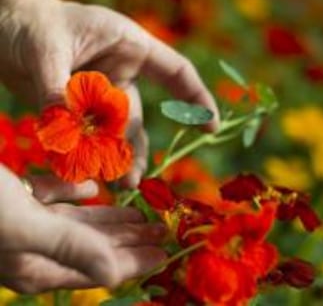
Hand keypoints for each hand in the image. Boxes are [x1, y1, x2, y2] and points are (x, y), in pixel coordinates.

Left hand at [0, 0, 219, 186]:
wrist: (0, 26)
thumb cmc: (27, 22)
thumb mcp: (46, 51)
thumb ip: (58, 91)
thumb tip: (66, 131)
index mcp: (128, 46)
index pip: (175, 71)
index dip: (197, 98)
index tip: (211, 127)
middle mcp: (120, 72)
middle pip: (137, 116)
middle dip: (135, 149)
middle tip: (130, 179)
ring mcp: (100, 92)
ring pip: (115, 132)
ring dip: (116, 158)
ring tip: (118, 185)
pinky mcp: (80, 108)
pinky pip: (91, 136)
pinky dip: (90, 154)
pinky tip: (88, 173)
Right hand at [0, 166, 165, 292]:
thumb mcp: (24, 226)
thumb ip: (69, 247)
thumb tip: (113, 274)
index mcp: (37, 266)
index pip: (99, 268)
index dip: (134, 262)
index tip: (164, 255)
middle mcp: (34, 250)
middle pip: (95, 247)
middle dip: (132, 240)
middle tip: (162, 231)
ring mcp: (26, 225)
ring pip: (79, 224)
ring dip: (112, 219)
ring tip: (141, 216)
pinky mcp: (17, 200)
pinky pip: (55, 199)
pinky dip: (74, 194)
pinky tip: (92, 189)